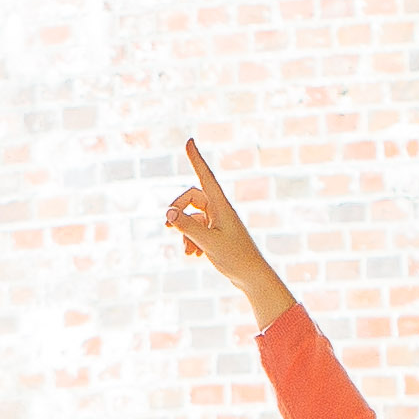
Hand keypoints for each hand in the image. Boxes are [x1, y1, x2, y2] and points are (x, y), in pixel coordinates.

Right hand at [166, 135, 292, 324]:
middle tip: (167, 225)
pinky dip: (191, 240)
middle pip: (191, 197)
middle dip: (177, 210)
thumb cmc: (235, 258)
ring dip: (184, 231)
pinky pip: (196, 229)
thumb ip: (187, 227)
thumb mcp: (207, 242)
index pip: (205, 176)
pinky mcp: (217, 233)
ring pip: (192, 216)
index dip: (196, 159)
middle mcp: (220, 210)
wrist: (252, 277)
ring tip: (186, 250)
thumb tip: (168, 214)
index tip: (189, 142)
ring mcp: (218, 221)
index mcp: (221, 206)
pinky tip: (194, 255)